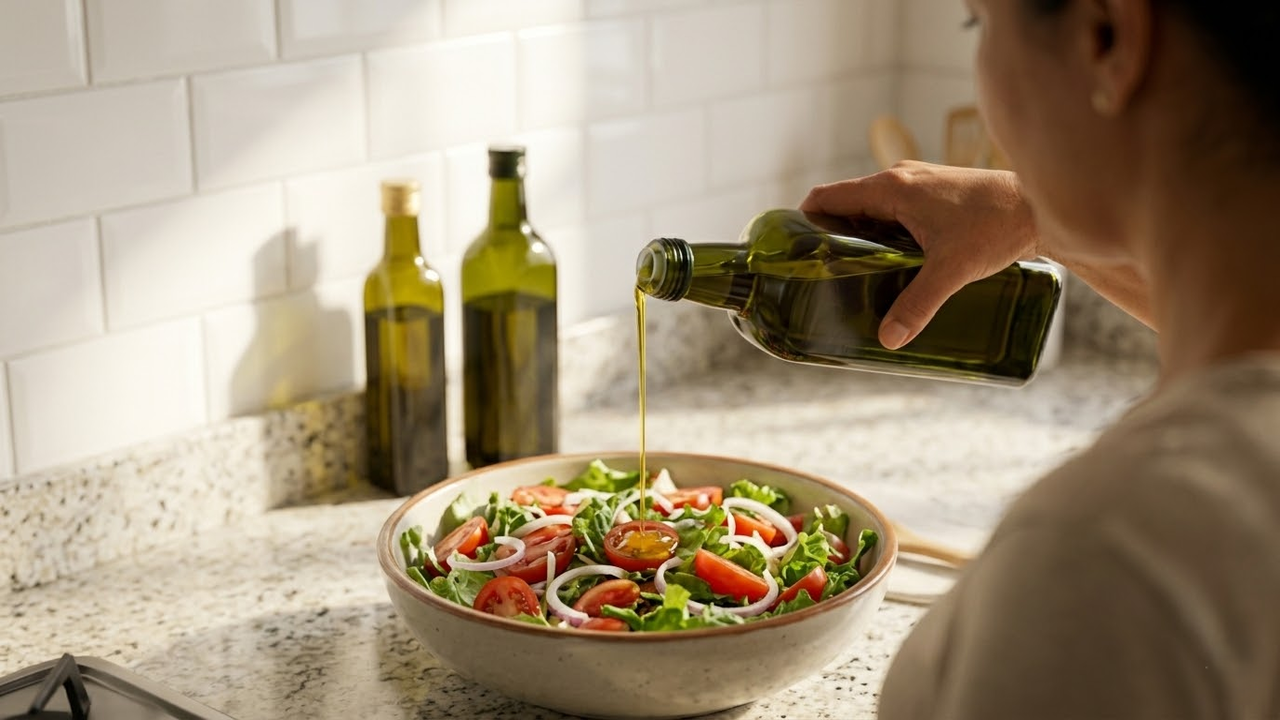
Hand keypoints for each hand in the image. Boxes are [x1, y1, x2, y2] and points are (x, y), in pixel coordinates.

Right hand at [801, 162, 1039, 348]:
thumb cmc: (997, 226)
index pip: (826, 197)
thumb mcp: (951, 271)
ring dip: (860, 236)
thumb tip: (888, 339)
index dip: (804, 221)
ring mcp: (918, 184)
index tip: (796, 251)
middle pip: (846, 205)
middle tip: (825, 274)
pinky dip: (885, 233)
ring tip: (857, 274)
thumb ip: (917, 305)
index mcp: (891, 187)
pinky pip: (894, 211)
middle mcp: (900, 179)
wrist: (1043, 205)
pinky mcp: (936, 194)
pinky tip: (895, 263)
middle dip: (832, 237)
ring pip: (872, 209)